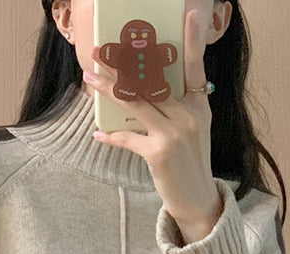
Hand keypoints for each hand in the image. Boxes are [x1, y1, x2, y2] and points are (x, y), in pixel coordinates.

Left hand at [85, 9, 222, 243]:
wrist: (197, 199)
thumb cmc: (190, 164)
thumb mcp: (192, 131)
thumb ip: (176, 110)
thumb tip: (144, 94)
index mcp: (199, 106)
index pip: (195, 67)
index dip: (193, 41)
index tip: (189, 17)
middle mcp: (189, 115)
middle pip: (153, 81)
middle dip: (125, 65)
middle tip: (103, 51)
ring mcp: (174, 133)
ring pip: (136, 102)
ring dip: (109, 89)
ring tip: (90, 78)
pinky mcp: (158, 152)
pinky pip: (128, 138)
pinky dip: (111, 136)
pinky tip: (98, 134)